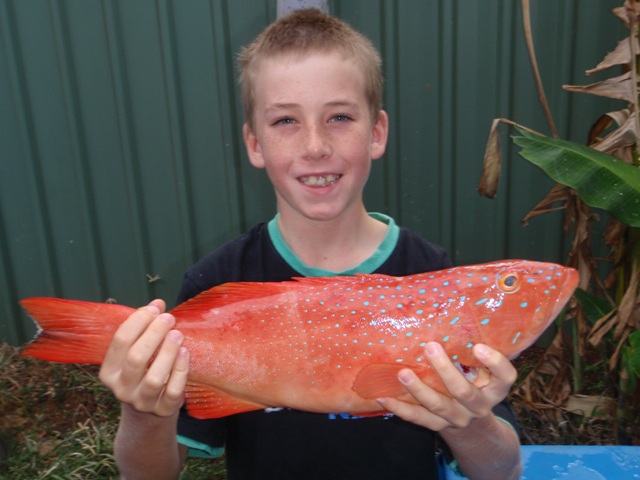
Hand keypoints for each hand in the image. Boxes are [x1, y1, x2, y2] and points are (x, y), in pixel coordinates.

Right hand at [99, 300, 189, 416]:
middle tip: (169, 318)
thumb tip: (158, 303)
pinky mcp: (163, 409)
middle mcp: (122, 388)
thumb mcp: (136, 351)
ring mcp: (142, 402)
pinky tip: (185, 352)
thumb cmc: (143, 370)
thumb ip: (144, 328)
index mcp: (109, 371)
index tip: (154, 309)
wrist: (150, 409)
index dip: (138, 321)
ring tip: (177, 334)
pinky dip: (180, 370)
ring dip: (167, 352)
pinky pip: (173, 390)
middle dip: (154, 334)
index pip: (120, 342)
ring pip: (154, 378)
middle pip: (136, 358)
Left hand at [377, 342, 516, 430]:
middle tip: (430, 346)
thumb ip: (470, 350)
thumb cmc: (474, 381)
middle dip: (446, 370)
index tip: (478, 346)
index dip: (495, 363)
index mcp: (495, 388)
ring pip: (439, 406)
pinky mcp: (439, 426)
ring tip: (402, 373)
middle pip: (464, 392)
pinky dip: (400, 408)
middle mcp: (479, 406)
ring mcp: (459, 418)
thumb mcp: (481, 369)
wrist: (472, 425)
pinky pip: (418, 418)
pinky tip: (383, 397)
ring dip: (418, 389)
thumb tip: (446, 308)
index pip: (505, 377)